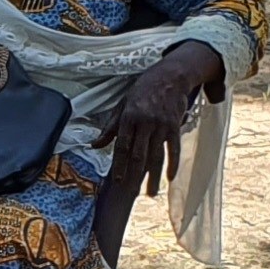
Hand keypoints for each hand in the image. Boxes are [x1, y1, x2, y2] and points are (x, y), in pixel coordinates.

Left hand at [103, 42, 227, 197]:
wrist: (170, 75)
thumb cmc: (143, 90)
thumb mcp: (122, 104)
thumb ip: (110, 127)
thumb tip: (94, 144)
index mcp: (129, 117)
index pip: (122, 145)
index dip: (119, 164)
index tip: (116, 179)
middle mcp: (145, 122)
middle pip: (139, 154)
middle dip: (134, 175)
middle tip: (131, 193)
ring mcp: (162, 124)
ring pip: (156, 154)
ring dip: (153, 176)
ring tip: (150, 192)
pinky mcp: (175, 126)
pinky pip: (174, 148)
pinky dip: (172, 163)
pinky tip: (170, 177)